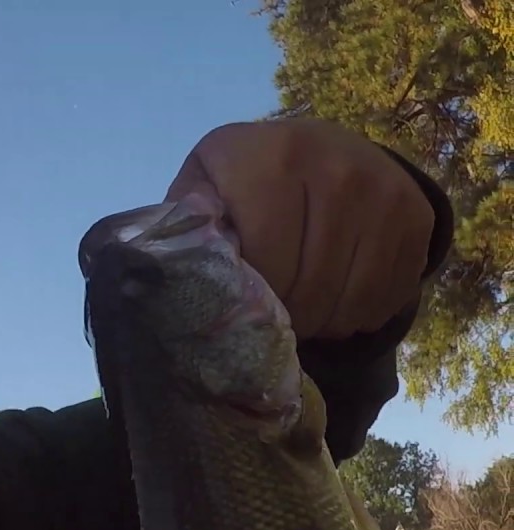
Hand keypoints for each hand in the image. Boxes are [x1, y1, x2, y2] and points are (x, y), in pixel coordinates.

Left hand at [164, 119, 434, 339]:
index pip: (267, 257)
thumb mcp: (202, 190)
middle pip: (313, 282)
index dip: (256, 298)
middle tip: (277, 320)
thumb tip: (171, 276)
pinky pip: (391, 292)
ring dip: (326, 321)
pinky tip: (337, 300)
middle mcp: (333, 163)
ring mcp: (382, 187)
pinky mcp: (416, 212)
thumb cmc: (242, 184)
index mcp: (267, 157)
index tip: (246, 307)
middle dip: (291, 316)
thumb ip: (186, 227)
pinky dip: (361, 314)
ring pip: (354, 295)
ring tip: (304, 313)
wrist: (316, 150)